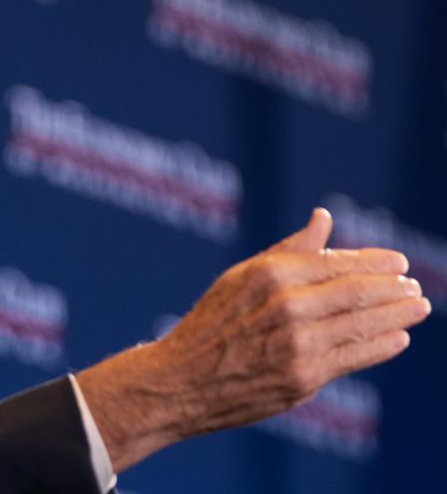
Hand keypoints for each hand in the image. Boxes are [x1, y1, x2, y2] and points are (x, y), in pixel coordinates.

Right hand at [77, 208, 428, 472]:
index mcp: (269, 274)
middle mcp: (286, 304)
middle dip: (394, 288)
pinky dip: (382, 344)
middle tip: (416, 287)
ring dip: (398, 314)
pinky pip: (355, 356)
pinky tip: (397, 337)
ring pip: (364, 323)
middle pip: (358, 292)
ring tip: (417, 308)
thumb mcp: (239, 278)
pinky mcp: (303, 377)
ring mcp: (297, 343)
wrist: (180, 381)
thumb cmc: (210, 326)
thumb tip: (323, 218)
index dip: (375, 262)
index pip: (337, 262)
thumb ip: (287, 250)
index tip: (399, 262)